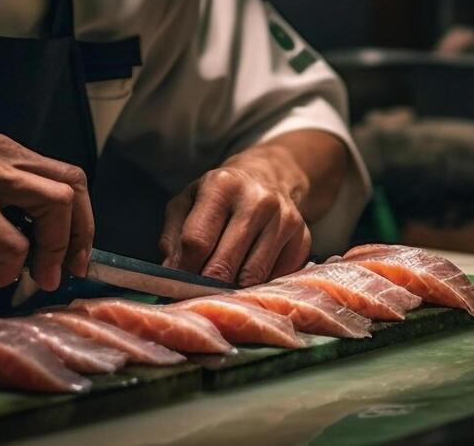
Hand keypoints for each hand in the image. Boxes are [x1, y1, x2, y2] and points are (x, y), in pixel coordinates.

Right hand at [0, 133, 92, 290]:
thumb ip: (16, 204)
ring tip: (29, 276)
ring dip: (51, 252)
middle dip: (78, 236)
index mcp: (4, 151)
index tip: (76, 258)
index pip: (69, 177)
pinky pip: (17, 246)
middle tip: (63, 272)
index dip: (82, 220)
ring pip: (56, 206)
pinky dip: (6, 271)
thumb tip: (64, 242)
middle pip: (72, 187)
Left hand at [158, 143, 312, 286]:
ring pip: (251, 277)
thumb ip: (173, 237)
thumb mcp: (187, 202)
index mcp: (222, 185)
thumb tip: (170, 275)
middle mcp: (257, 200)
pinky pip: (275, 279)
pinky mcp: (303, 240)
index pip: (197, 240)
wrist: (268, 177)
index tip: (178, 285)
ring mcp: (284, 220)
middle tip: (196, 296)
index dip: (183, 270)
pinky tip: (247, 277)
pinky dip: (258, 286)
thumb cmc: (219, 195)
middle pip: (224, 264)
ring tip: (220, 289)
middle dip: (206, 286)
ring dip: (232, 290)